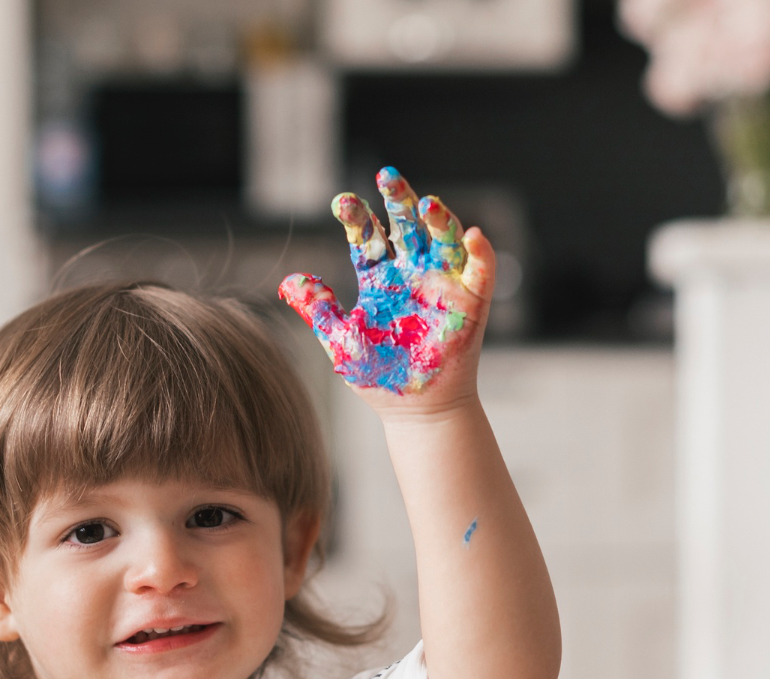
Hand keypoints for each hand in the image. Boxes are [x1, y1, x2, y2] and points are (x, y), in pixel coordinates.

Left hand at [279, 166, 494, 409]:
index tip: (342, 203)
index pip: (368, 237)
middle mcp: (412, 273)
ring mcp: (442, 285)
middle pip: (406, 225)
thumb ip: (318, 310)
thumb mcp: (340, 341)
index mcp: (379, 277)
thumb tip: (288, 281)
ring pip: (444, 240)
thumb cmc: (379, 377)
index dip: (357, 218)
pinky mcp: (471, 304)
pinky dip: (481, 254)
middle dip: (398, 200)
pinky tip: (473, 236)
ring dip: (439, 220)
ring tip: (427, 205)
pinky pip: (481, 273)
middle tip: (387, 175)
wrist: (415, 412)